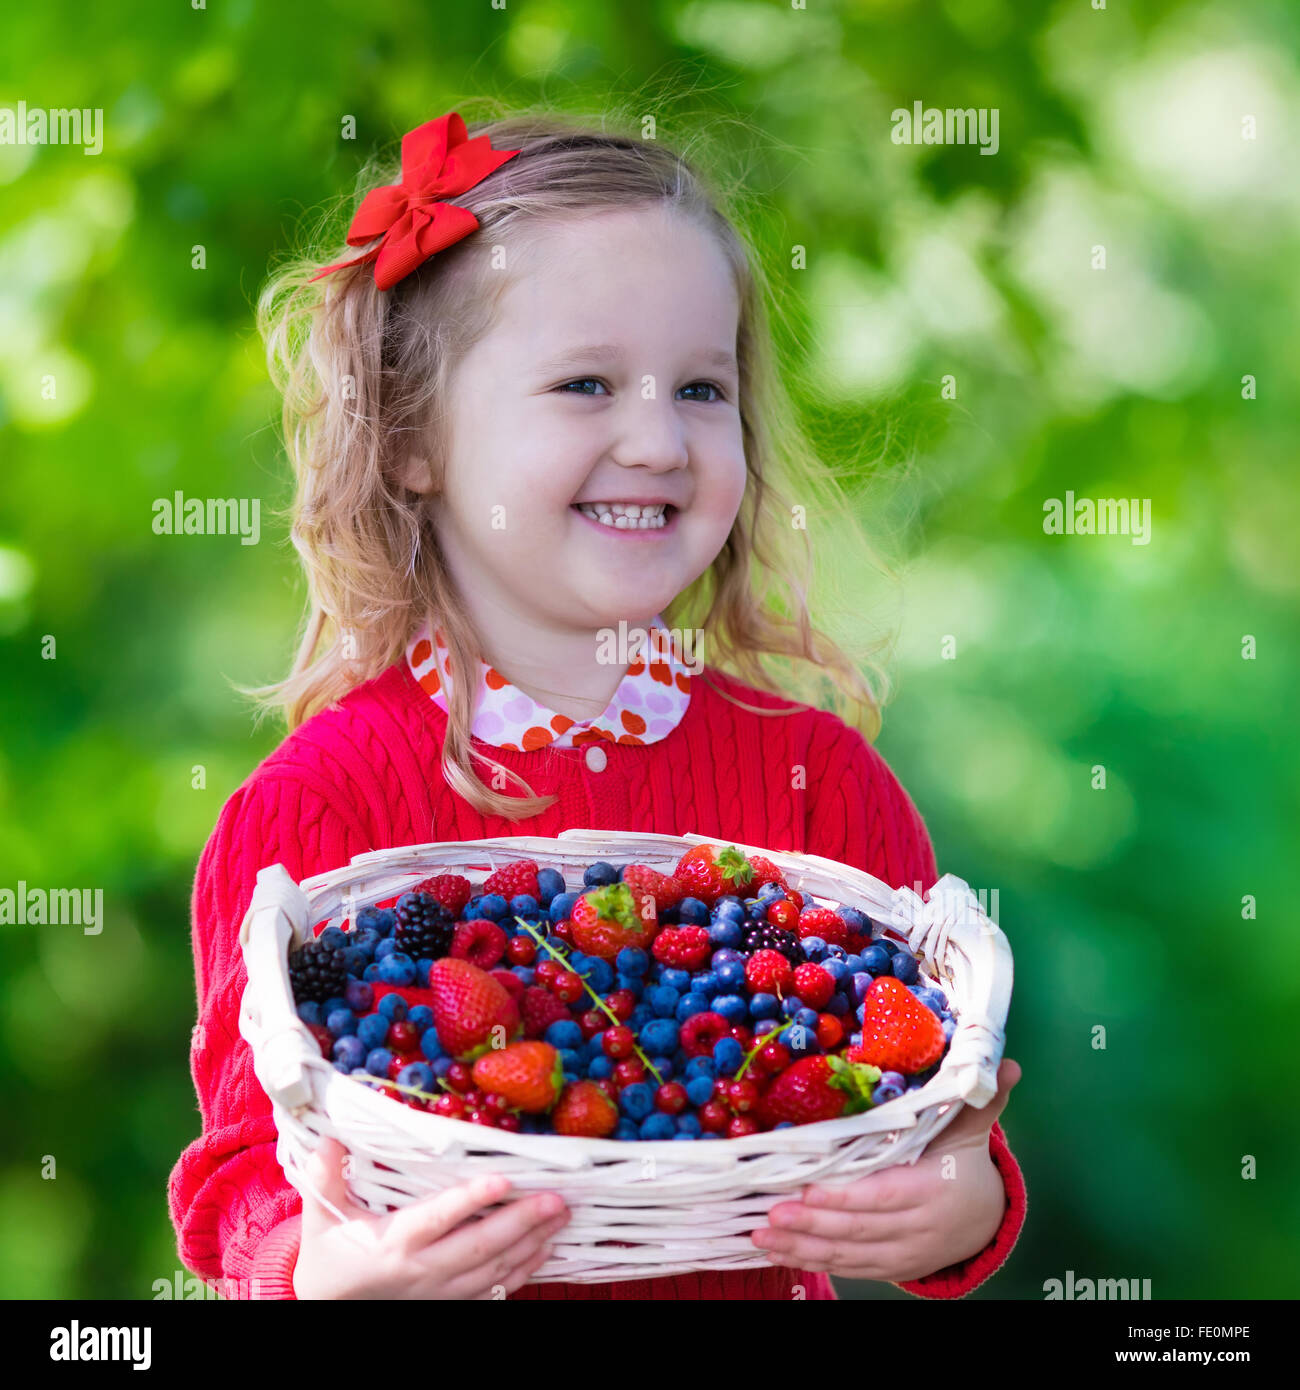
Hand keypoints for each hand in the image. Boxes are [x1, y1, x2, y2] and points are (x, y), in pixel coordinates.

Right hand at [292, 1138, 569, 1298]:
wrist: (328, 1310)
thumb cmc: (330, 1256)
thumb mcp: (322, 1216)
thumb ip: (326, 1178)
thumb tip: (330, 1138)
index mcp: (393, 1244)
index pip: (437, 1218)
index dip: (470, 1199)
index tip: (502, 1179)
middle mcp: (422, 1271)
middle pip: (478, 1246)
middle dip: (521, 1222)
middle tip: (556, 1199)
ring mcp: (440, 1292)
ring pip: (493, 1270)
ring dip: (531, 1243)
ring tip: (560, 1216)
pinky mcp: (450, 1303)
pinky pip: (494, 1291)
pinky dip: (524, 1272)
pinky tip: (546, 1250)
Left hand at [751, 1058, 1020, 1282]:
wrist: (986, 1221)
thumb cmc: (963, 1165)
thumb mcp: (971, 1131)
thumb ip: (982, 1099)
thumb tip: (1008, 1064)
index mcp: (933, 1190)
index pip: (885, 1196)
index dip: (846, 1198)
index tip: (807, 1191)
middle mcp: (917, 1228)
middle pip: (860, 1228)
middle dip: (813, 1223)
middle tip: (771, 1213)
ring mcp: (903, 1254)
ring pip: (849, 1254)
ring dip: (803, 1247)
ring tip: (761, 1236)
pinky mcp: (890, 1267)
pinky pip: (848, 1269)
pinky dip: (813, 1262)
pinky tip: (779, 1253)